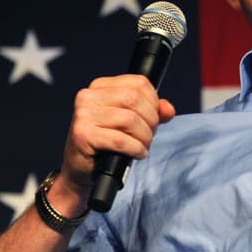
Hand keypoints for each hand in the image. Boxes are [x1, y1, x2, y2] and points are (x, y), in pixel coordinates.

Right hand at [61, 74, 176, 189]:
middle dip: (150, 120)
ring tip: (142, 146)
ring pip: (130, 120)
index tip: (154, 117)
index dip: (154, 102)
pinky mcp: (83, 135)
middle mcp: (88, 97)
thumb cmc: (106, 143)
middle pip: (135, 99)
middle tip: (148, 135)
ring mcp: (83, 115)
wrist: (82, 168)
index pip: (139, 83)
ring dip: (144, 137)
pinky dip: (135, 149)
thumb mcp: (130, 122)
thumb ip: (152, 111)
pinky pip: (121, 140)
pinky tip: (137, 153)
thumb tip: (168, 109)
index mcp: (100, 87)